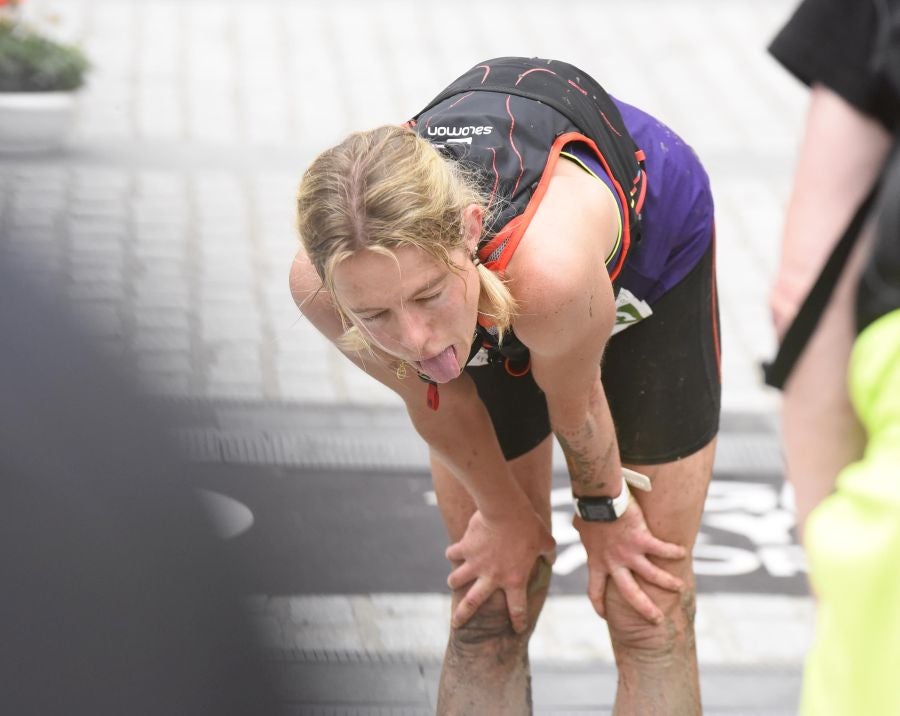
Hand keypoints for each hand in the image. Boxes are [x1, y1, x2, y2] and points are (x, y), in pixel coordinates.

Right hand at [445, 508, 554, 633]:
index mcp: (514, 579)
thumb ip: (549, 554)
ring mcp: (475, 563)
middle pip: (473, 603)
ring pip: (457, 580)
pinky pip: (453, 553)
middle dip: (463, 615)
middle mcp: (491, 576)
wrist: (506, 510)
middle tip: (456, 623)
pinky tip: (453, 552)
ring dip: (454, 582)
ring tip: (452, 583)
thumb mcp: (546, 541)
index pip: (517, 608)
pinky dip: (452, 553)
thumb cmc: (529, 526)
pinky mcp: (465, 548)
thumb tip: (551, 559)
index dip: (518, 621)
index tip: (517, 629)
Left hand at [575, 499, 685, 623]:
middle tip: (657, 620)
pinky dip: (673, 552)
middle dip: (645, 609)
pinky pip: (662, 550)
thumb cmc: (588, 508)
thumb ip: (582, 531)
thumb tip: (578, 523)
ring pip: (652, 576)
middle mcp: (613, 562)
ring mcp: (629, 553)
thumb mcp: (581, 526)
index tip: (605, 617)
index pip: (594, 591)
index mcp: (596, 561)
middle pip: (630, 594)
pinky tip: (683, 553)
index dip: (599, 606)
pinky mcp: (642, 539)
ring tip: (680, 588)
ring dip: (668, 583)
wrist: (597, 498)